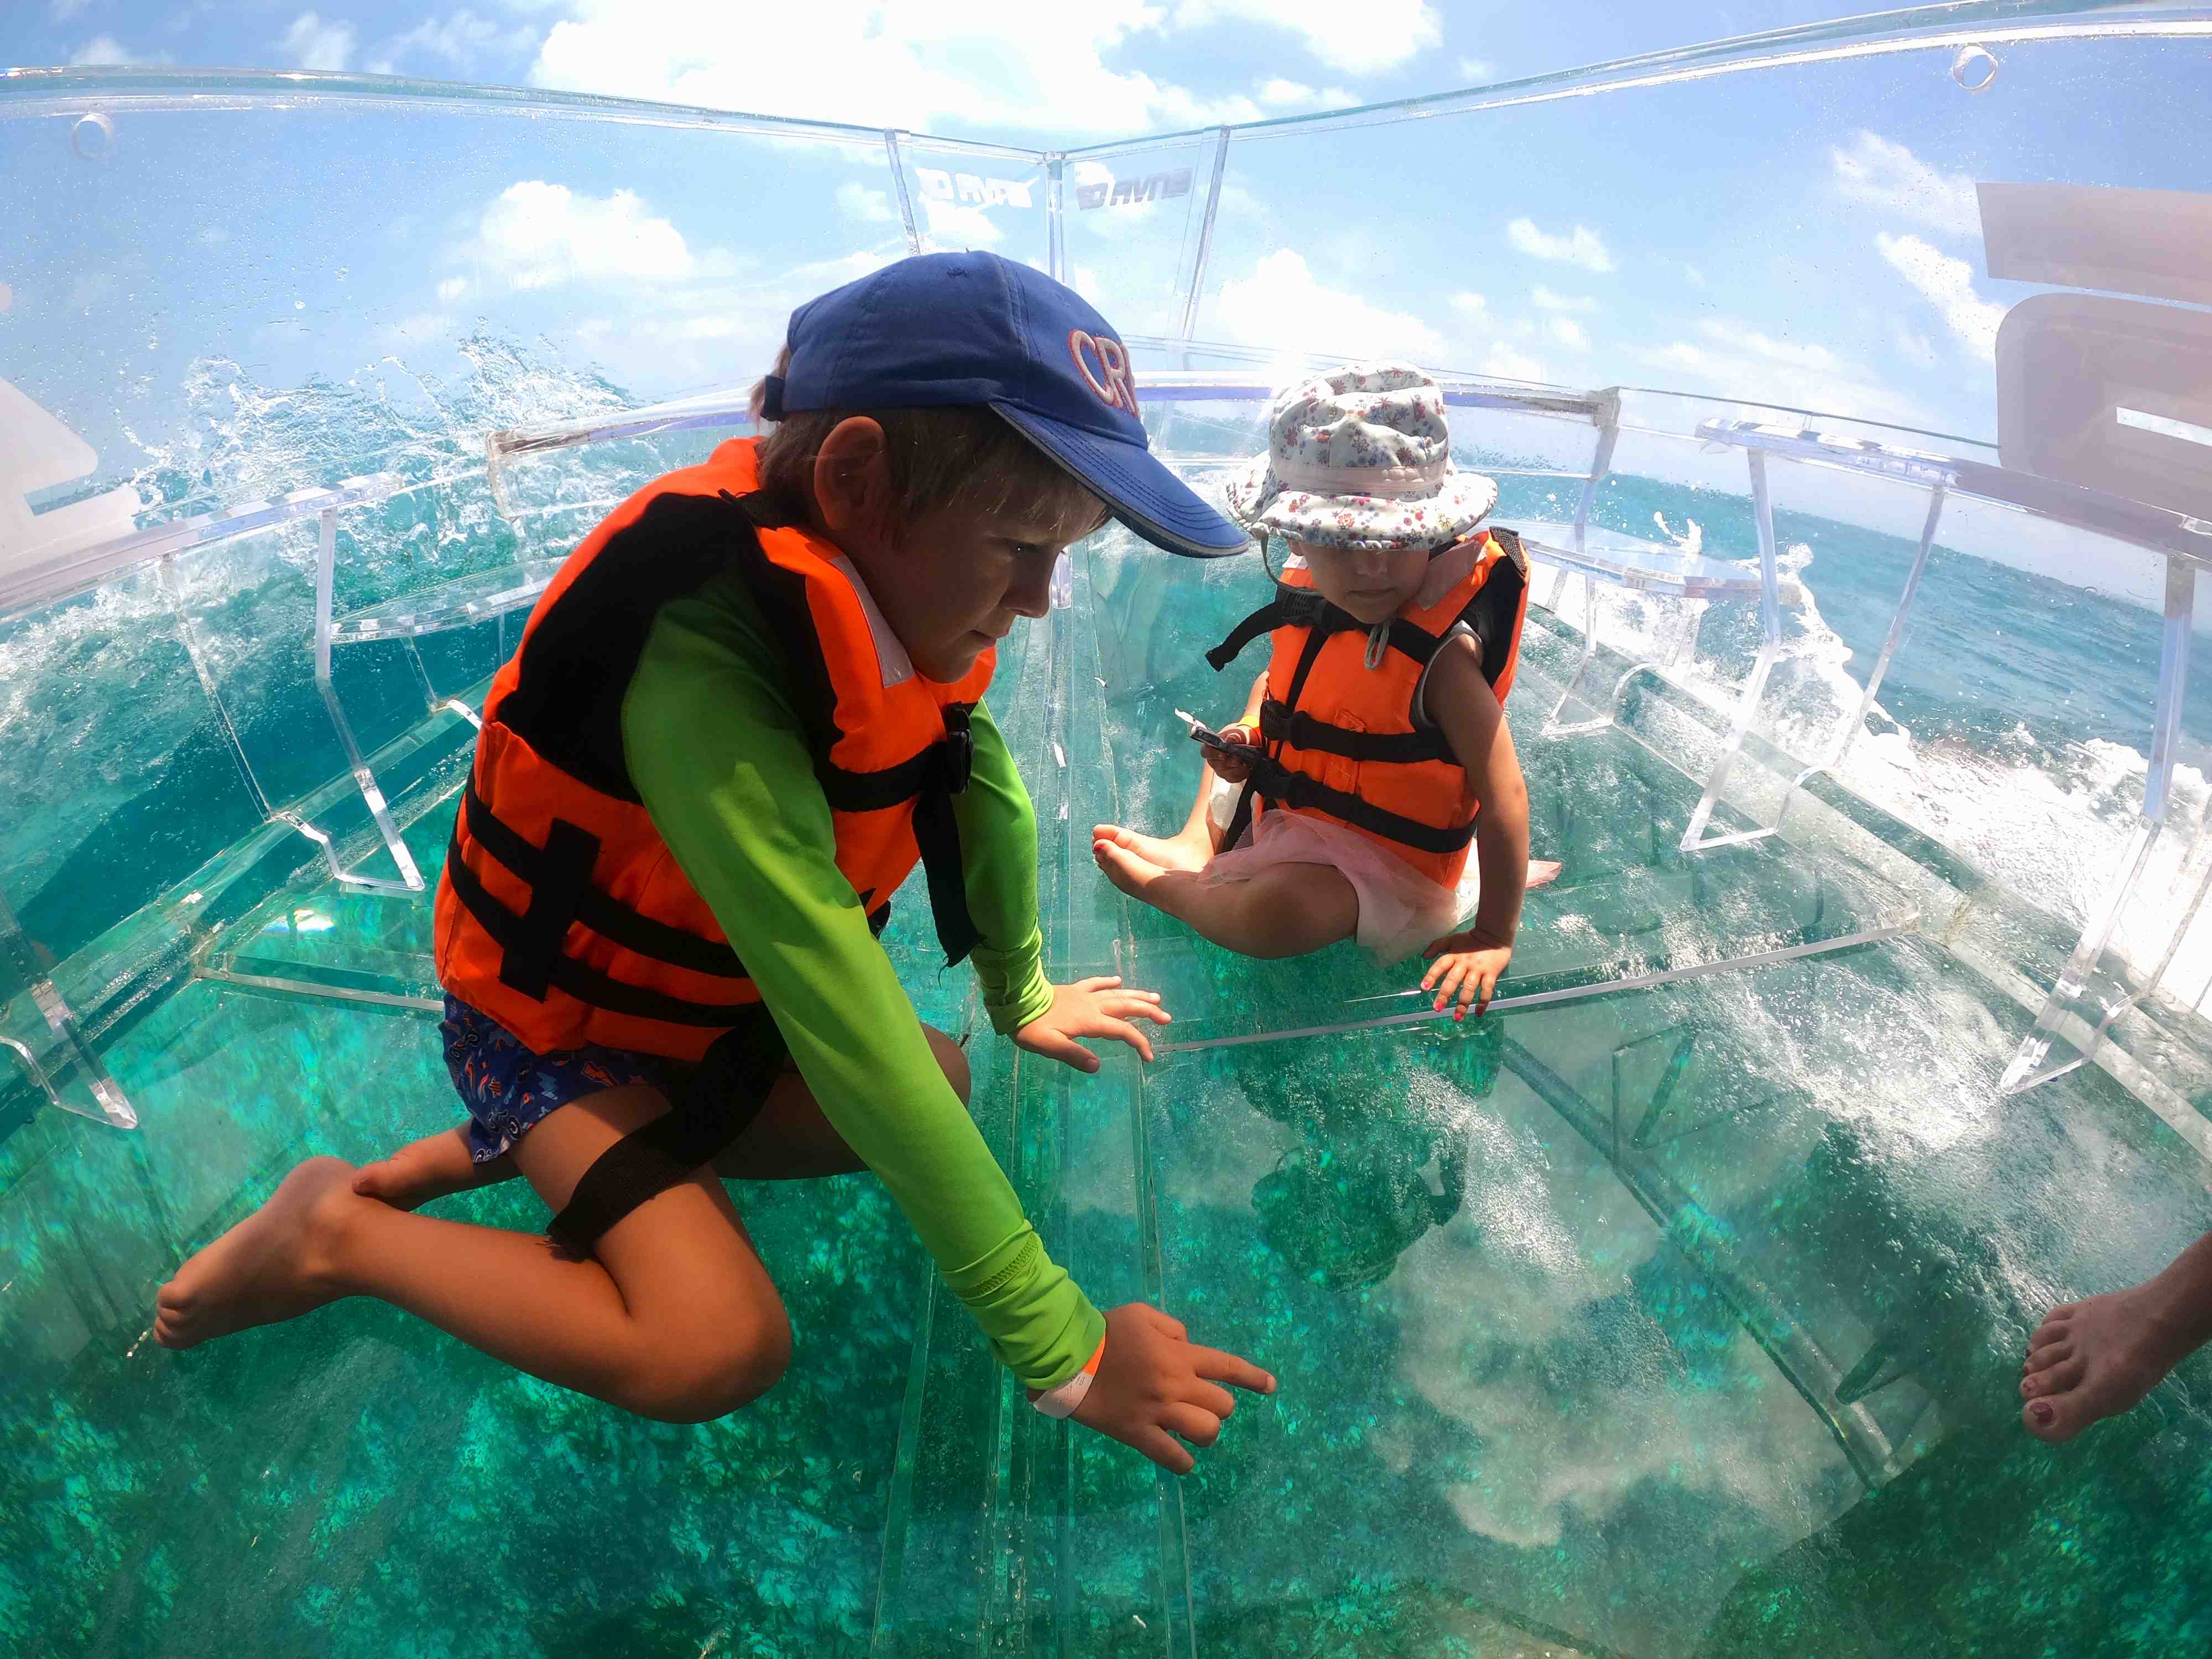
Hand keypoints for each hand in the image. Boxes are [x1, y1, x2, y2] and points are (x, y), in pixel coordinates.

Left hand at [1013, 976, 1171, 1073]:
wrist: (1016, 1001)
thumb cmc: (1030, 1027)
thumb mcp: (1049, 1046)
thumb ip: (1074, 1055)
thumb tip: (1097, 1066)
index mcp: (1089, 1021)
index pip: (1122, 1031)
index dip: (1139, 1043)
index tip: (1150, 1056)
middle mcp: (1092, 1005)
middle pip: (1126, 1007)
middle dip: (1148, 1013)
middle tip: (1166, 1017)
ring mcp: (1083, 995)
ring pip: (1116, 994)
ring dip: (1136, 996)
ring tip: (1155, 998)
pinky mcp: (1074, 990)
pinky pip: (1095, 983)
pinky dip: (1108, 982)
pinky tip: (1118, 980)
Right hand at [1070, 1303, 1275, 1474]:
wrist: (1069, 1356)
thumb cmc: (1105, 1331)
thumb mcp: (1143, 1314)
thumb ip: (1173, 1328)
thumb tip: (1188, 1345)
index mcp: (1179, 1355)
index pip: (1227, 1367)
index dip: (1253, 1378)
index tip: (1271, 1387)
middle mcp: (1175, 1384)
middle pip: (1222, 1406)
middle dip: (1219, 1406)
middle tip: (1201, 1405)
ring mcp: (1158, 1411)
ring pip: (1205, 1432)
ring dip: (1205, 1433)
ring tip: (1193, 1431)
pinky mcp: (1138, 1433)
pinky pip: (1172, 1458)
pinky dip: (1183, 1462)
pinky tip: (1182, 1458)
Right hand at [1204, 725, 1255, 782]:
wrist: (1247, 744)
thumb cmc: (1238, 737)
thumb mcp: (1238, 733)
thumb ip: (1234, 736)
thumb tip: (1230, 740)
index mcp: (1211, 747)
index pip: (1205, 752)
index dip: (1212, 754)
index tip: (1223, 754)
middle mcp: (1214, 760)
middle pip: (1216, 764)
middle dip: (1229, 762)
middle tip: (1238, 759)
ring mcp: (1221, 769)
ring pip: (1226, 773)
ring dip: (1236, 768)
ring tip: (1245, 763)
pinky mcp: (1230, 776)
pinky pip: (1234, 778)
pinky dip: (1241, 773)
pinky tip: (1247, 768)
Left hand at [1421, 931, 1512, 1020]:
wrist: (1494, 934)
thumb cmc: (1471, 940)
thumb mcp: (1452, 940)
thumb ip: (1437, 946)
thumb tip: (1423, 956)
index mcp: (1454, 955)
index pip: (1440, 966)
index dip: (1431, 976)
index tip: (1423, 988)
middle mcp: (1464, 963)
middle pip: (1453, 980)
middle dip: (1444, 995)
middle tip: (1437, 1008)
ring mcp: (1478, 969)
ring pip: (1469, 988)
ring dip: (1463, 1004)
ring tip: (1457, 1017)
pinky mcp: (1491, 974)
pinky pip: (1487, 991)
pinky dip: (1483, 1003)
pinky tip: (1477, 1013)